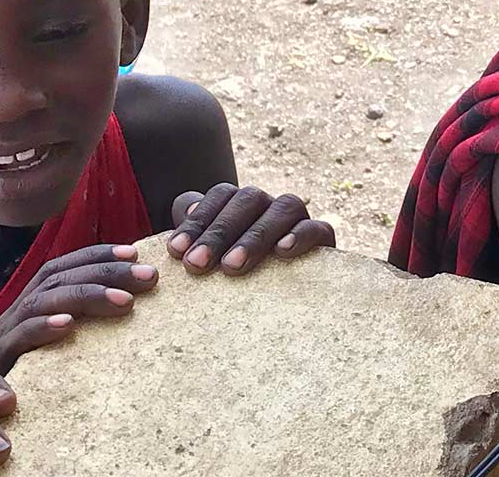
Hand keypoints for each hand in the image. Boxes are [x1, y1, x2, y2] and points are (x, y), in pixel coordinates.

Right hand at [0, 244, 158, 374]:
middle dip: (104, 272)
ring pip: (40, 302)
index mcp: (32, 303)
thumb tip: (135, 300)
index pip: (62, 267)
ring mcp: (4, 336)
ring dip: (85, 295)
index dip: (96, 256)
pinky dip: (43, 326)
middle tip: (147, 277)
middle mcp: (16, 313)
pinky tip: (69, 324)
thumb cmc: (40, 382)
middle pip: (57, 279)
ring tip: (124, 301)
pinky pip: (18, 338)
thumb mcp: (68, 347)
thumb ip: (88, 321)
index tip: (134, 254)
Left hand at [165, 183, 336, 274]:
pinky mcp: (323, 239)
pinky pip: (318, 228)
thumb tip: (174, 234)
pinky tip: (281, 252)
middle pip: (248, 199)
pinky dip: (300, 235)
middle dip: (220, 231)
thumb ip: (188, 240)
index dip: (198, 220)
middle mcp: (269, 205)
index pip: (220, 196)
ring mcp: (298, 219)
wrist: (282, 303)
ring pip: (284, 207)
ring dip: (256, 235)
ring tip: (232, 267)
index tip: (176, 252)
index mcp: (240, 204)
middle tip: (196, 265)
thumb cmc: (231, 277)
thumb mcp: (207, 259)